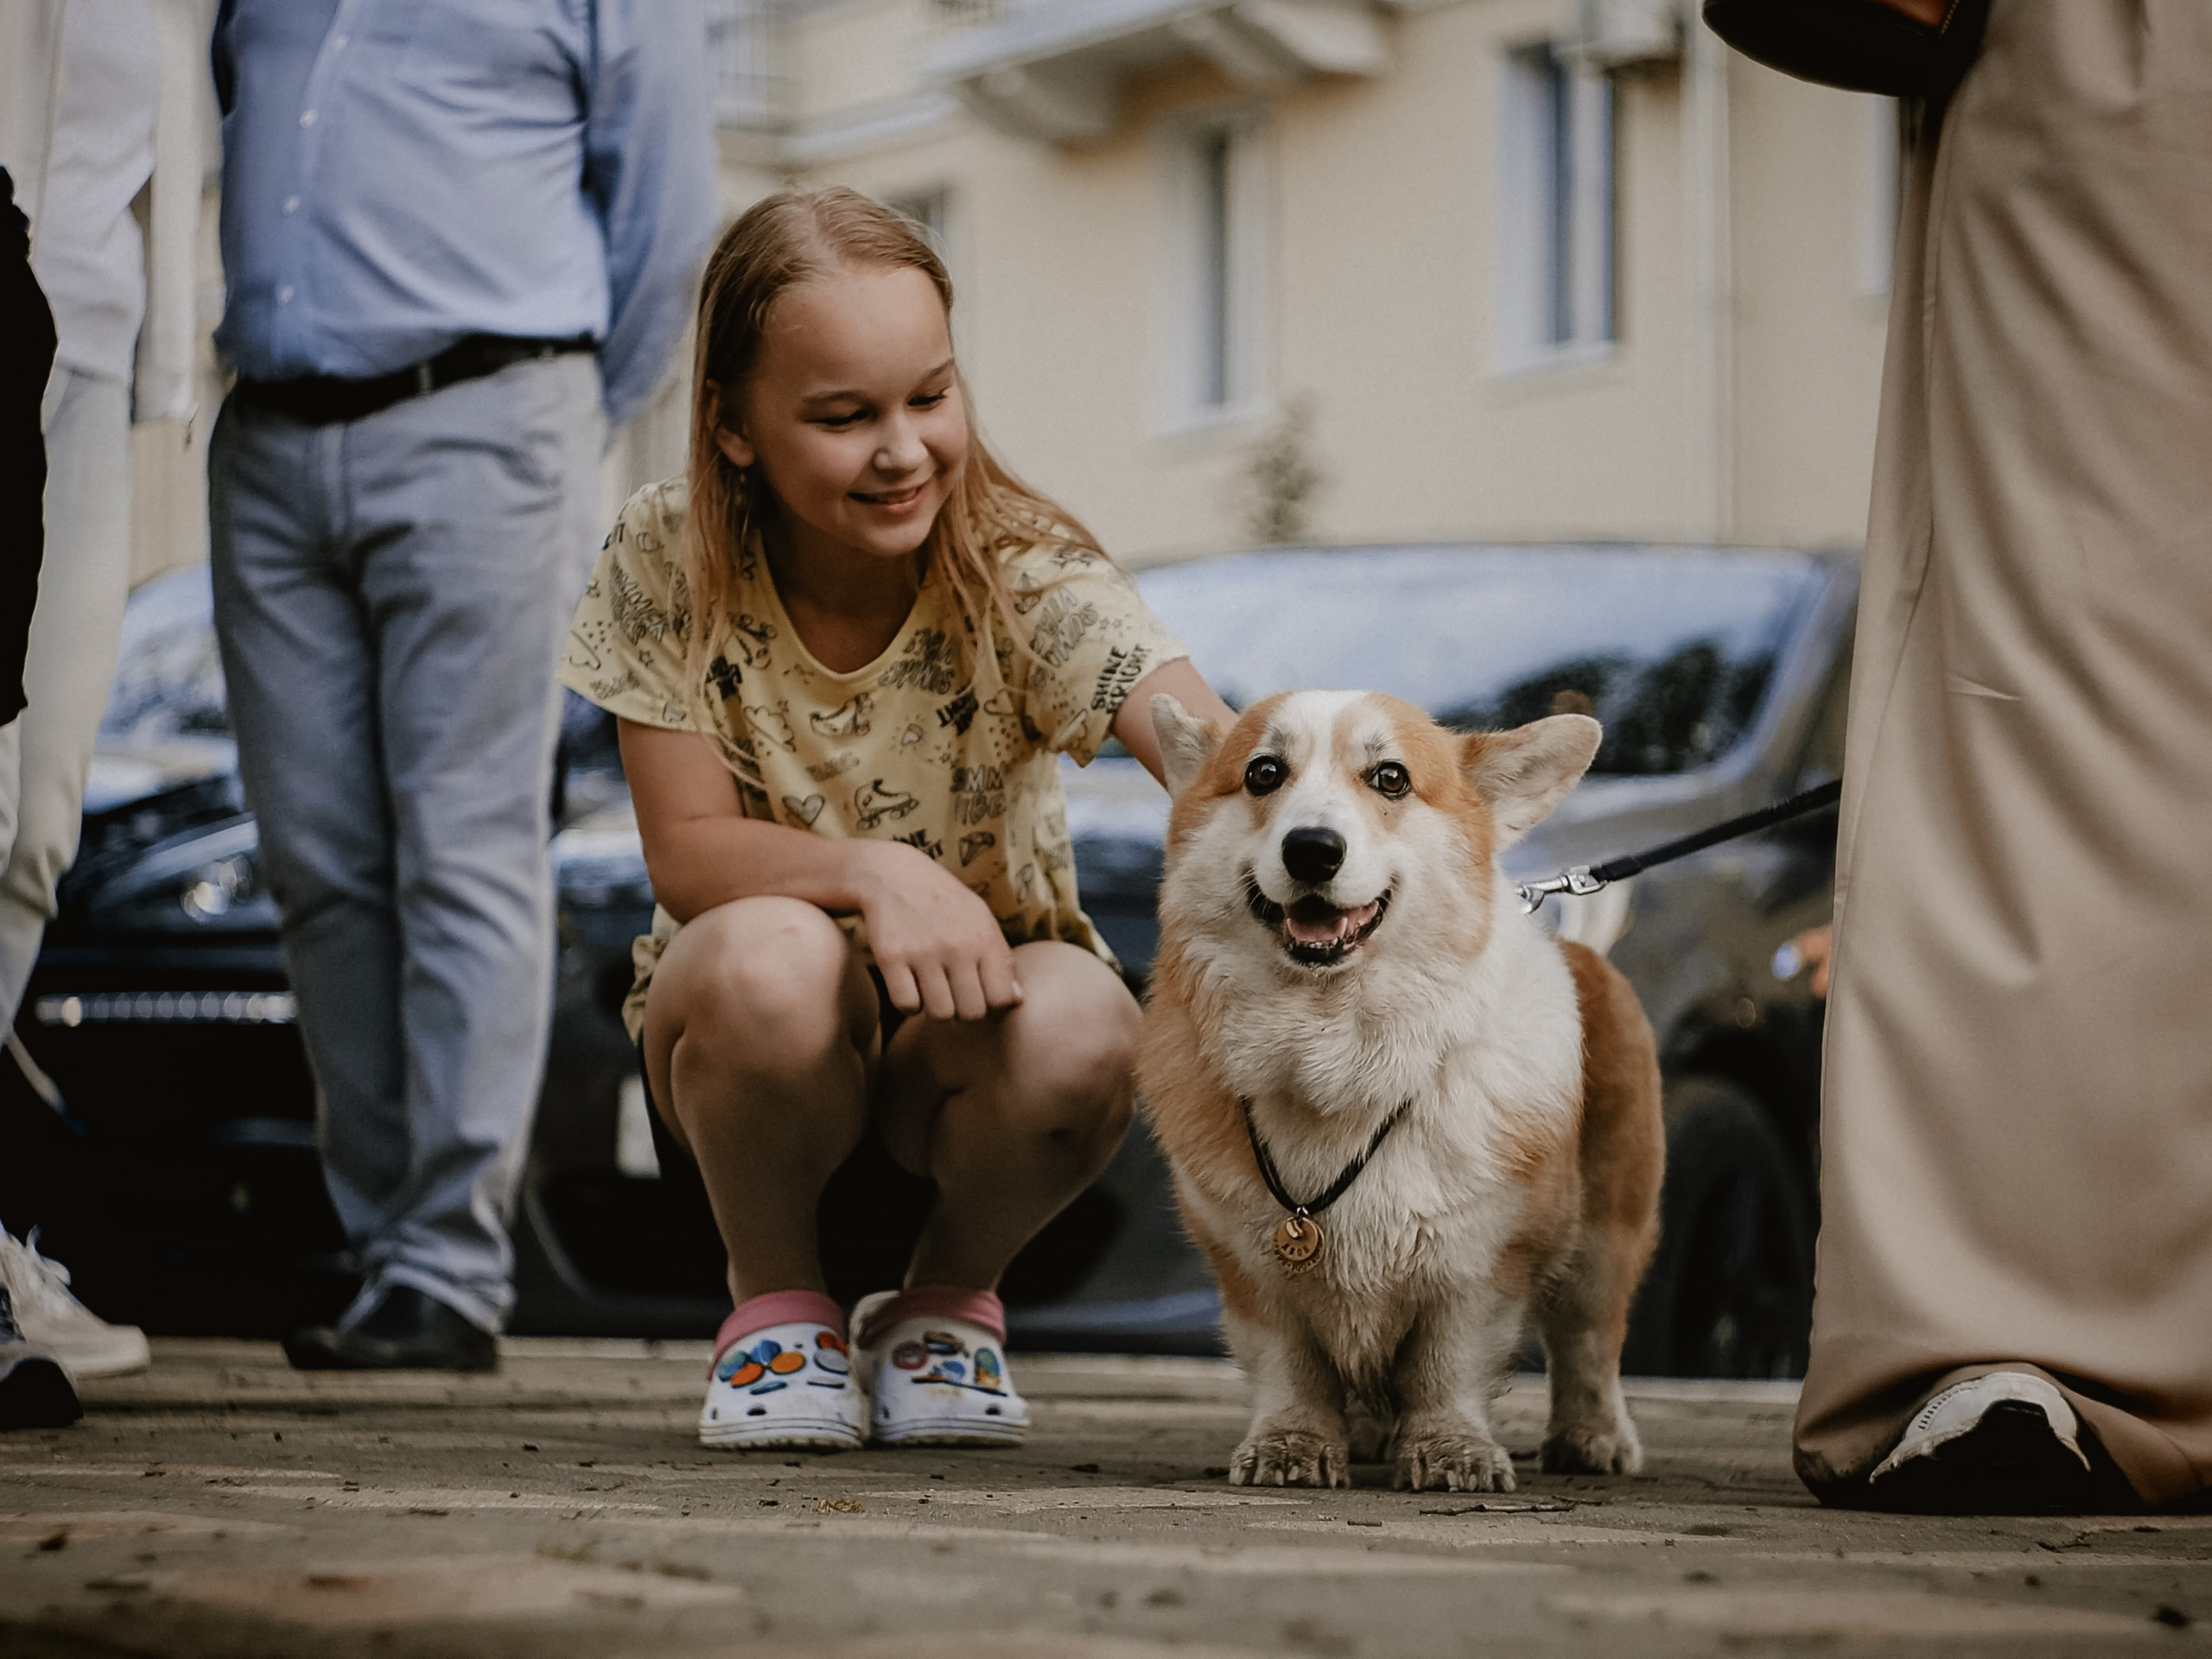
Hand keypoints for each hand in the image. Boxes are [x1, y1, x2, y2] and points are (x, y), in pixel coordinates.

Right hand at [853, 840, 1023, 1021]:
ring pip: (940, 1014)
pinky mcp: (891, 958)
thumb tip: (1016, 1001)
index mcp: (985, 937)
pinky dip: (909, 1004)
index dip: (992, 1006)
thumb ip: (1002, 960)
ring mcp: (923, 953)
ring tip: (933, 989)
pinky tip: (911, 986)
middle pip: (971, 1013)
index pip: (1001, 999)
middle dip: (964, 1011)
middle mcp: (957, 946)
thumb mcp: (981, 920)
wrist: (894, 875)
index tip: (980, 994)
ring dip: (936, 1008)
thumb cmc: (945, 903)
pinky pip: (907, 1005)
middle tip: (954, 994)